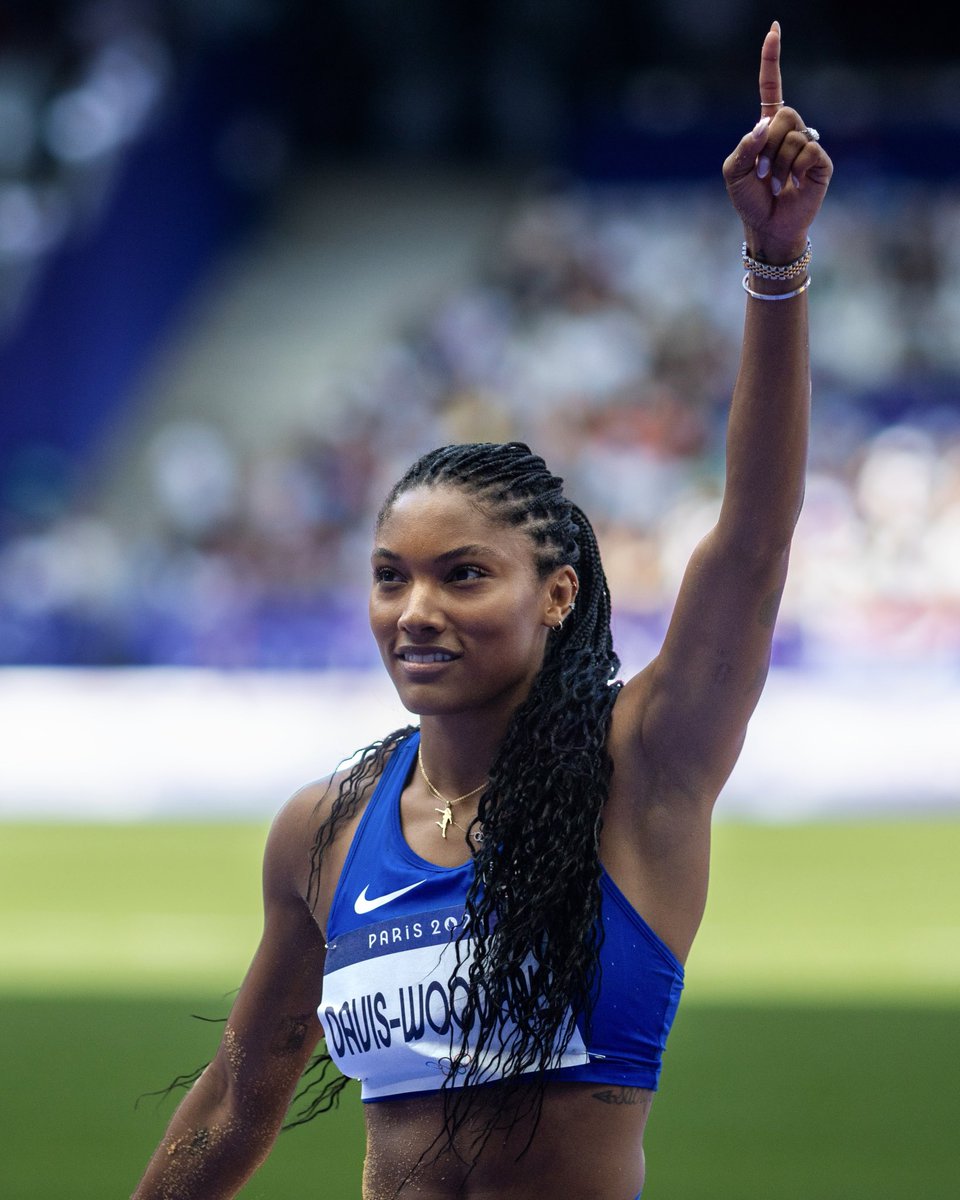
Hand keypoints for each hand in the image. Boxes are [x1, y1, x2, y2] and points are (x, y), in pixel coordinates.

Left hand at [723, 22, 832, 261]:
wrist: (767, 228)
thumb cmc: (749, 200)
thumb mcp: (732, 173)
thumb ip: (743, 146)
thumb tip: (765, 125)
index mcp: (768, 128)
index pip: (772, 88)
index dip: (771, 61)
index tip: (774, 30)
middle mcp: (791, 132)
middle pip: (784, 113)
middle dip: (767, 144)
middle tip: (762, 172)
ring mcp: (808, 145)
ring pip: (794, 134)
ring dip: (778, 163)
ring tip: (775, 183)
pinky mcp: (821, 163)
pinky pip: (807, 152)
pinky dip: (794, 169)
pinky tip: (793, 184)